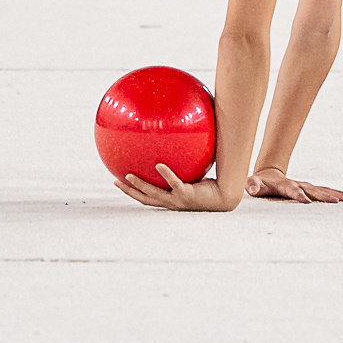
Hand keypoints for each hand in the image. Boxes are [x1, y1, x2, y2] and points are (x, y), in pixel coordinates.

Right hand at [115, 164, 237, 211]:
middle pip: (145, 198)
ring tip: (129, 175)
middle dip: (129, 191)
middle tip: (116, 181)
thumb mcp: (193, 173)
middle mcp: (171, 203)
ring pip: (154, 194)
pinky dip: (166, 175)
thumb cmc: (212, 187)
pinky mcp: (187, 195)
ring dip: (140, 185)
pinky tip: (159, 165)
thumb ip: (184, 162)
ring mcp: (178, 200)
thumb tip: (178, 139)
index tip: (120, 182)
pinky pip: (174, 183)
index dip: (133, 192)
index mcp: (170, 200)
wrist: (225, 198)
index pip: (147, 197)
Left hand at [245, 168, 342, 203]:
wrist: (267, 174)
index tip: (307, 202)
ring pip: (322, 189)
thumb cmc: (259, 184)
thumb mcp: (252, 184)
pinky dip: (336, 193)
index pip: (293, 190)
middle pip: (312, 190)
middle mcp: (298, 184)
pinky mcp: (309, 188)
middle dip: (323, 196)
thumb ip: (251, 185)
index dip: (299, 195)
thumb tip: (250, 188)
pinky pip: (324, 190)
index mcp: (284, 185)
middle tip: (335, 202)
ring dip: (335, 194)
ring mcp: (305, 185)